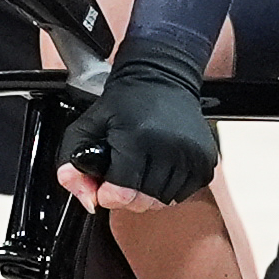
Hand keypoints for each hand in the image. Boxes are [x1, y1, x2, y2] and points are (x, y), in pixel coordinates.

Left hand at [59, 42, 215, 211]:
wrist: (162, 77)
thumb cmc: (124, 102)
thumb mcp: (86, 128)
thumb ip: (73, 166)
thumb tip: (87, 201)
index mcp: (137, 138)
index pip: (122, 193)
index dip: (108, 196)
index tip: (105, 185)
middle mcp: (169, 147)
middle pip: (144, 201)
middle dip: (127, 196)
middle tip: (122, 176)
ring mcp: (191, 155)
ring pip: (164, 201)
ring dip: (149, 194)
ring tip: (141, 170)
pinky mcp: (206, 160)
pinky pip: (184, 193)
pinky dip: (169, 189)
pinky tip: (160, 169)